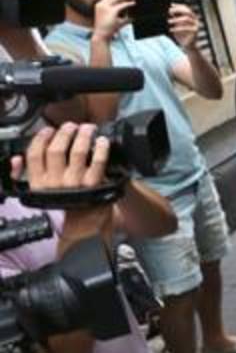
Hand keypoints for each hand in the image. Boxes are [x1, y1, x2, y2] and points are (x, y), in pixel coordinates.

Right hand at [11, 122, 111, 249]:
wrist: (83, 226)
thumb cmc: (62, 205)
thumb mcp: (38, 192)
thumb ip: (24, 175)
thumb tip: (15, 159)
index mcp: (38, 183)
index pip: (34, 154)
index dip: (41, 138)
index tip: (48, 130)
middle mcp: (55, 183)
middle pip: (56, 149)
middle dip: (64, 133)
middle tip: (71, 126)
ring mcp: (75, 183)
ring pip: (77, 152)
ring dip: (83, 135)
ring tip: (87, 128)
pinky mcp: (93, 185)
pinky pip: (97, 162)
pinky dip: (101, 148)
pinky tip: (102, 142)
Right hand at [91, 0, 135, 41]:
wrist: (102, 36)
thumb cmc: (108, 29)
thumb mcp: (115, 19)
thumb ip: (123, 14)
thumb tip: (133, 13)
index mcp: (100, 5)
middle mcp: (101, 4)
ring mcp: (105, 7)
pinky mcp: (111, 11)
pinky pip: (122, 5)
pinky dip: (129, 3)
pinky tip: (134, 3)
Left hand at [168, 3, 200, 50]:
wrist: (187, 46)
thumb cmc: (181, 35)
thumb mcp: (176, 25)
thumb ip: (175, 18)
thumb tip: (169, 11)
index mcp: (192, 17)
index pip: (186, 8)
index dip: (179, 6)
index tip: (171, 5)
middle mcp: (195, 20)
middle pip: (187, 11)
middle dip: (178, 10)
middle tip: (169, 11)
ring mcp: (196, 25)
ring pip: (186, 18)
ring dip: (176, 19)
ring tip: (168, 21)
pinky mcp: (195, 31)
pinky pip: (186, 28)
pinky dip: (177, 28)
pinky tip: (171, 29)